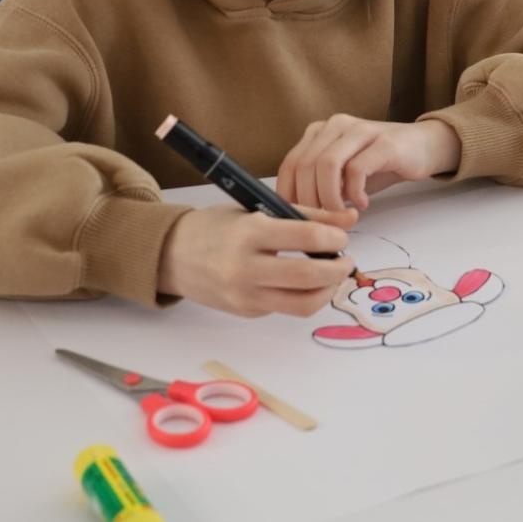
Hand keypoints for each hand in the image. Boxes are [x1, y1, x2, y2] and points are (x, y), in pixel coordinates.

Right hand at [157, 204, 357, 317]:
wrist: (172, 255)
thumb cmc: (218, 226)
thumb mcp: (257, 209)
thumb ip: (306, 214)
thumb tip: (350, 219)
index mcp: (249, 233)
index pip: (306, 237)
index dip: (335, 238)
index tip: (342, 237)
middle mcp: (245, 268)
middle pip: (308, 276)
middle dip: (338, 270)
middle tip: (346, 260)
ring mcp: (244, 295)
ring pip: (302, 304)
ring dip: (328, 291)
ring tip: (332, 275)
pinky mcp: (246, 312)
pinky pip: (285, 308)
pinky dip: (304, 296)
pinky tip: (305, 282)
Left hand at [276, 115, 462, 211]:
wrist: (423, 147)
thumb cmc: (379, 164)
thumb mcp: (342, 175)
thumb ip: (319, 184)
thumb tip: (298, 213)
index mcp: (319, 132)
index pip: (290, 164)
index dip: (289, 195)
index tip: (298, 218)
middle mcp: (335, 125)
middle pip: (305, 166)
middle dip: (310, 201)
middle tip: (323, 222)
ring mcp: (360, 130)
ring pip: (327, 165)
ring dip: (330, 198)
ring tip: (341, 214)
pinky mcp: (384, 142)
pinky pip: (357, 169)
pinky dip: (355, 193)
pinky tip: (363, 204)